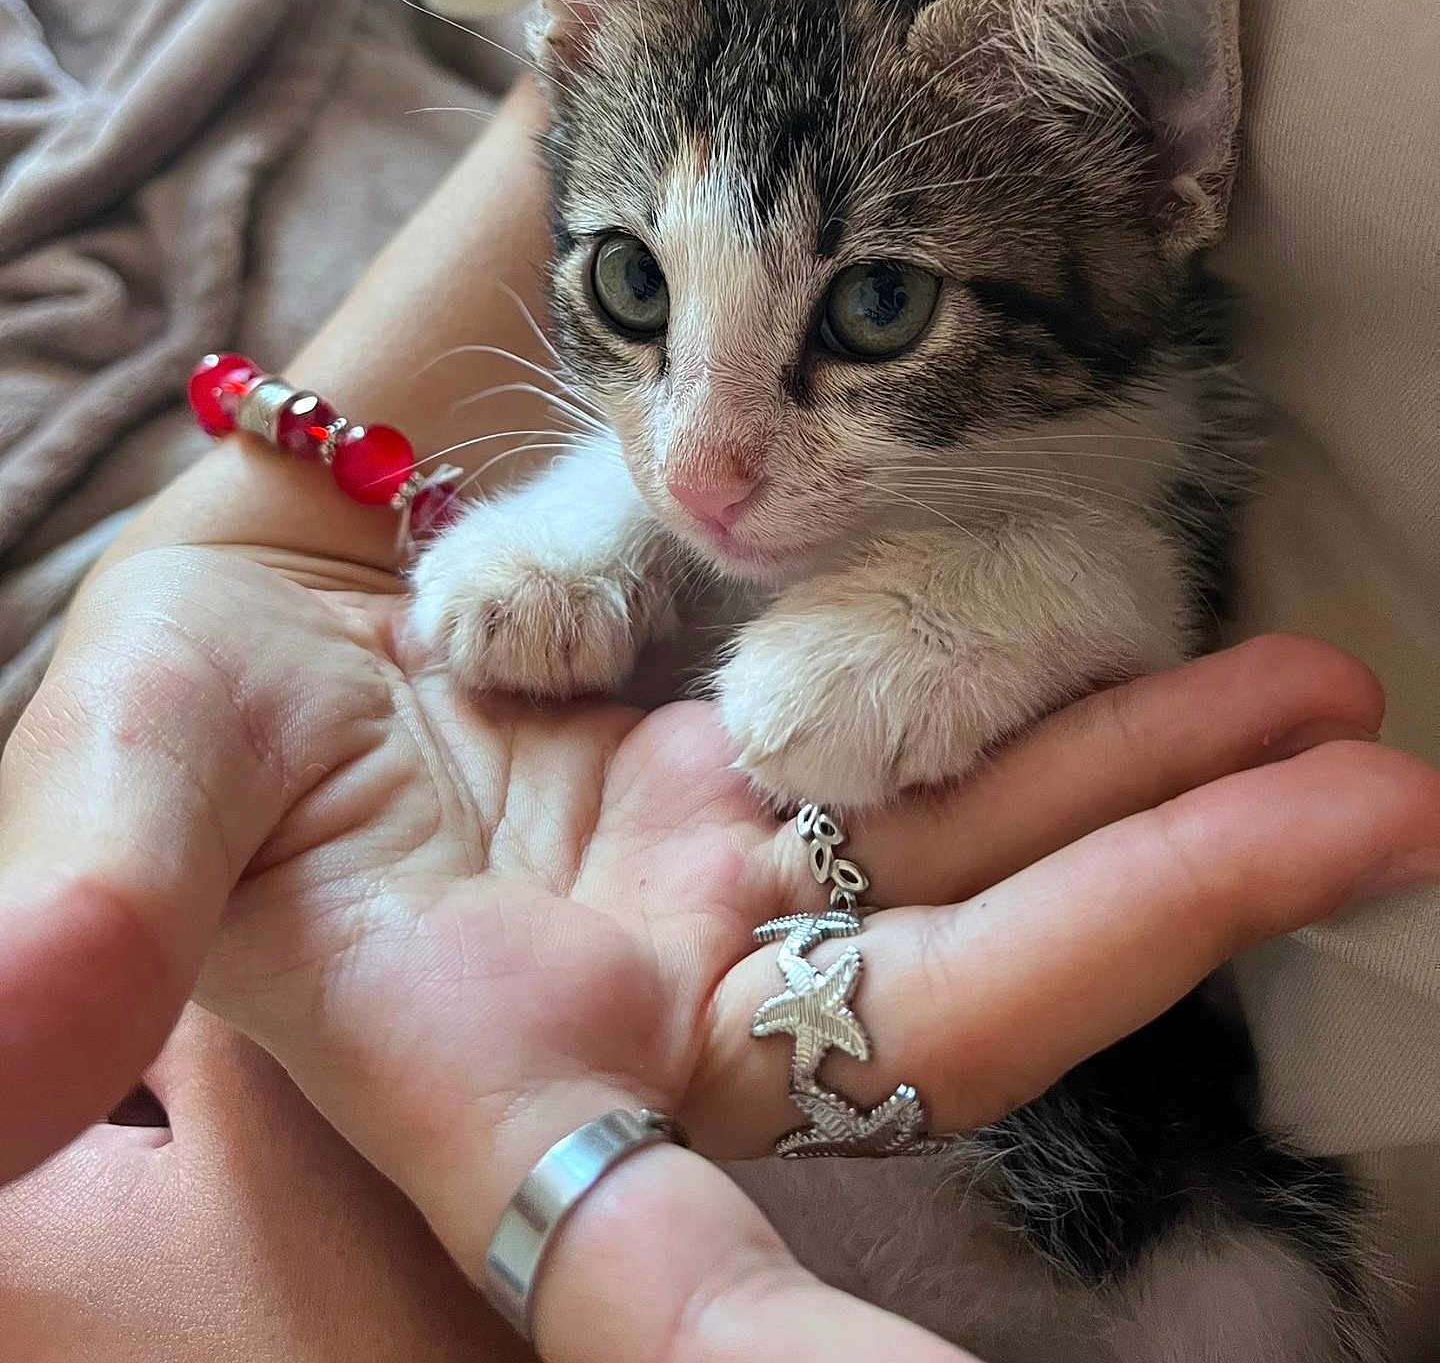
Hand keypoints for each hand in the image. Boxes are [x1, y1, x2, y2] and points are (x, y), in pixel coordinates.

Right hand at [2, 538, 1435, 1362]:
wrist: (248, 646)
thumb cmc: (165, 751)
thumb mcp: (116, 786)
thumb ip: (84, 907)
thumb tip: (28, 1024)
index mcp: (501, 1065)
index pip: (666, 1270)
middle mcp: (660, 995)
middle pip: (949, 1002)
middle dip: (1161, 908)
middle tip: (1382, 811)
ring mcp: (722, 872)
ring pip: (975, 856)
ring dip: (1154, 789)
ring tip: (1340, 712)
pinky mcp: (742, 766)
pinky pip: (919, 750)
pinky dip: (1043, 710)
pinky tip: (1164, 648)